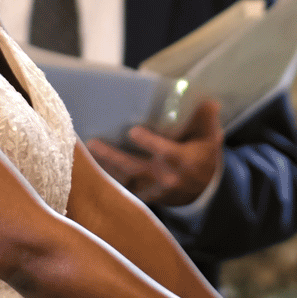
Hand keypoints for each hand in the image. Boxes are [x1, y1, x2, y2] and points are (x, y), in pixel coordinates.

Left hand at [88, 99, 223, 206]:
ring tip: (86, 151)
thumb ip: (207, 119)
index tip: (133, 130)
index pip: (166, 152)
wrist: (204, 189)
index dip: (150, 143)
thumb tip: (210, 102)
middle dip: (113, 156)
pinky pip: (123, 188)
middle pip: (136, 168)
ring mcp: (154, 189)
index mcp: (184, 161)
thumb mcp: (210, 136)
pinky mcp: (145, 195)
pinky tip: (90, 164)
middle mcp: (167, 178)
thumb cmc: (203, 155)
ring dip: (104, 166)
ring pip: (125, 180)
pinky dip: (107, 176)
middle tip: (94, 142)